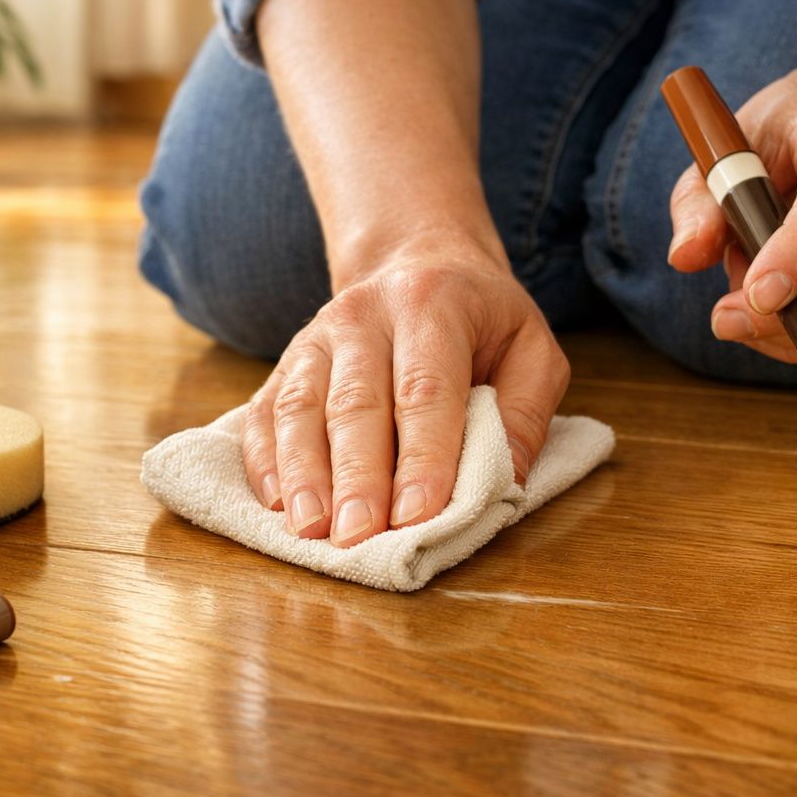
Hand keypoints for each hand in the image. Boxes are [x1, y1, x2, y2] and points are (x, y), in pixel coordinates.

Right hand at [241, 235, 569, 546]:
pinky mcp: (286, 363)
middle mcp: (364, 316)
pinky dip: (264, 460)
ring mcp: (316, 338)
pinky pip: (264, 413)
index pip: (425, 389)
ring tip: (310, 529)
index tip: (417, 515)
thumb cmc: (481, 322)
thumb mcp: (532, 349)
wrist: (416, 260)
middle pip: (355, 404)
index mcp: (432, 304)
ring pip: (300, 408)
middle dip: (356, 477)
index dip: (422, 456)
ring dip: (303, 474)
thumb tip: (505, 485)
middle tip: (358, 536)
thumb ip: (525, 414)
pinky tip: (276, 504)